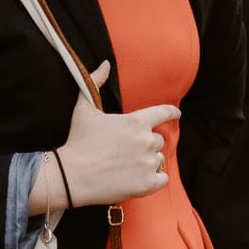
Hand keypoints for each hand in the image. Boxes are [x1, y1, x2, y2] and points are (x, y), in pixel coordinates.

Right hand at [32, 63, 180, 210]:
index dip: (171, 112)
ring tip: (128, 166)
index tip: (176, 113)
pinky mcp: (147, 184)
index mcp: (136, 121)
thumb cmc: (78, 141)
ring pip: (158, 159)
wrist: (71, 176)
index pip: (164, 112)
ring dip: (148, 162)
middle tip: (127, 151)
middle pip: (158, 140)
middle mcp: (146, 141)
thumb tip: (105, 64)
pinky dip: (154, 179)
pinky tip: (139, 179)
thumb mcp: (84, 108)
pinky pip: (162, 179)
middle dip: (146, 143)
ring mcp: (148, 163)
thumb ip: (95, 82)